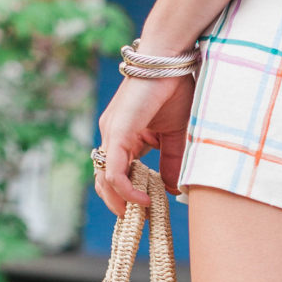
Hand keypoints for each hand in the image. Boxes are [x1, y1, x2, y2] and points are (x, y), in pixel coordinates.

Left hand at [93, 71, 195, 212]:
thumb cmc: (176, 89)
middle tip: (138, 222)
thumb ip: (172, 163)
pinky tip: (142, 200)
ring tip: (139, 215)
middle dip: (120, 205)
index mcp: (124, 136)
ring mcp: (111, 133)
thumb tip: (171, 191)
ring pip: (105, 179)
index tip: (146, 212)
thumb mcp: (177, 135)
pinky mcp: (117, 132)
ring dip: (120, 202)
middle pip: (105, 181)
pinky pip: (114, 170)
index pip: (118, 174)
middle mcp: (112, 136)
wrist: (170, 59)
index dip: (128, 196)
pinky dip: (125, 189)